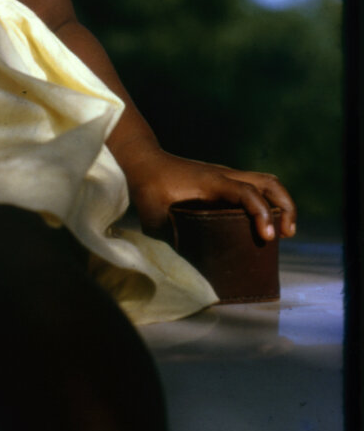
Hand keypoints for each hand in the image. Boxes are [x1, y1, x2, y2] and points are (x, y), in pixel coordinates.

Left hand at [119, 145, 296, 243]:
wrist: (143, 161)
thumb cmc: (147, 189)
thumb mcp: (154, 218)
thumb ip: (171, 241)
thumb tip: (188, 269)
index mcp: (209, 183)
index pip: (245, 192)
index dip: (261, 212)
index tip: (267, 236)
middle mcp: (224, 176)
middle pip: (268, 182)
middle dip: (285, 207)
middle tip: (286, 234)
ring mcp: (226, 175)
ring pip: (265, 181)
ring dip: (281, 203)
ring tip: (283, 231)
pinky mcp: (224, 180)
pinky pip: (254, 186)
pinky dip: (267, 201)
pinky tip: (263, 224)